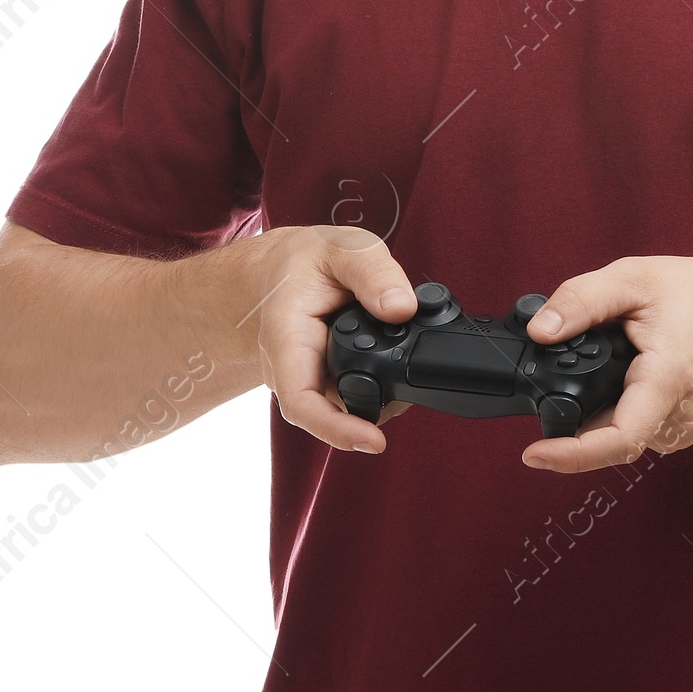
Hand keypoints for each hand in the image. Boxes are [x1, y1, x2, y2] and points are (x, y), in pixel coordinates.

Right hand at [247, 226, 417, 452]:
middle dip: (378, 409)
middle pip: (334, 411)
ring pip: (349, 403)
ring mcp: (310, 378)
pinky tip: (396, 358)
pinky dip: (381, 381)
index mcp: (286, 339)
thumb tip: (402, 309)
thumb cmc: (305, 260)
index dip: (336, 430)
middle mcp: (293, 369)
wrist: (279, 271)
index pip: (301, 402)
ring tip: (405, 356)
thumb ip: (373, 273)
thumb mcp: (341, 249)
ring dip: (382, 393)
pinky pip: (354, 391)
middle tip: (413, 383)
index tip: (374, 442)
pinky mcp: (326, 379)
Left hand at [520, 254, 692, 473]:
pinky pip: (633, 427)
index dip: (569, 455)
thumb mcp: (638, 278)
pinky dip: (616, 405)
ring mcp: (680, 430)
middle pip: (605, 437)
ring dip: (596, 404)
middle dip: (572, 408)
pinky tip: (625, 371)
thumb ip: (582, 301)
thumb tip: (539, 330)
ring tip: (609, 356)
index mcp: (668, 381)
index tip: (533, 455)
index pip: (618, 439)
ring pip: (616, 432)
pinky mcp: (679, 430)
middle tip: (561, 365)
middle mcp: (676, 418)